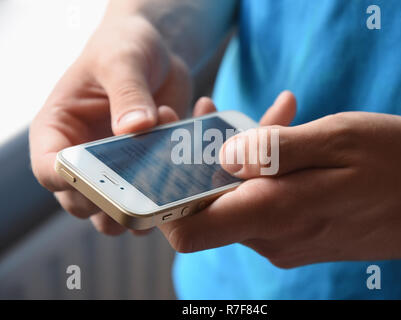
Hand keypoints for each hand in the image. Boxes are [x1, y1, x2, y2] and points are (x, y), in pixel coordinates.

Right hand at [30, 11, 191, 234]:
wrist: (157, 52)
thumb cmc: (125, 47)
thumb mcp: (123, 60)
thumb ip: (127, 93)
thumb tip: (134, 128)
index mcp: (59, 130)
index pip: (50, 171)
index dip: (72, 182)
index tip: (106, 177)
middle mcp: (83, 156)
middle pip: (86, 204)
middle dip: (117, 199)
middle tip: (148, 177)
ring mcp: (116, 169)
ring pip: (122, 213)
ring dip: (149, 200)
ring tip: (171, 157)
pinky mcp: (147, 171)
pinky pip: (158, 194)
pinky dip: (177, 183)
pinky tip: (192, 142)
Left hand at [159, 91, 400, 266]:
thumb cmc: (396, 167)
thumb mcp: (339, 140)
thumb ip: (275, 150)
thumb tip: (222, 155)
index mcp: (275, 213)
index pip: (187, 230)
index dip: (163, 197)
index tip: (164, 154)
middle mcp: (270, 236)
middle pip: (207, 203)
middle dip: (201, 155)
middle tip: (208, 109)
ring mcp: (281, 237)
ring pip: (235, 196)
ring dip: (237, 154)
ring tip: (262, 112)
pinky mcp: (293, 231)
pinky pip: (259, 198)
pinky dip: (259, 167)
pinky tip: (281, 134)